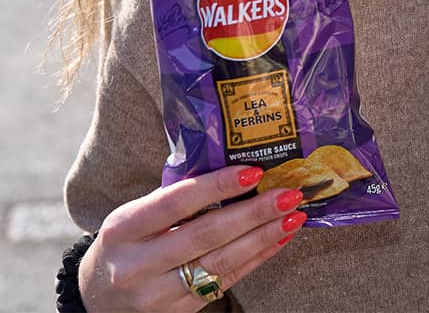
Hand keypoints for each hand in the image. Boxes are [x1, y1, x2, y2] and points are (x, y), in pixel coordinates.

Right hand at [79, 165, 306, 310]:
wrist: (98, 298)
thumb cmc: (128, 240)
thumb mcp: (136, 214)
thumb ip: (176, 196)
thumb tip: (236, 168)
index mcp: (125, 228)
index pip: (176, 202)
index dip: (217, 186)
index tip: (254, 171)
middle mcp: (138, 264)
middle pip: (205, 236)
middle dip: (253, 213)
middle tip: (289, 194)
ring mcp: (158, 295)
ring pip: (220, 263)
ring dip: (263, 237)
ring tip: (294, 215)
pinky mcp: (179, 312)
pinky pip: (226, 282)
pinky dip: (257, 258)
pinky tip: (279, 238)